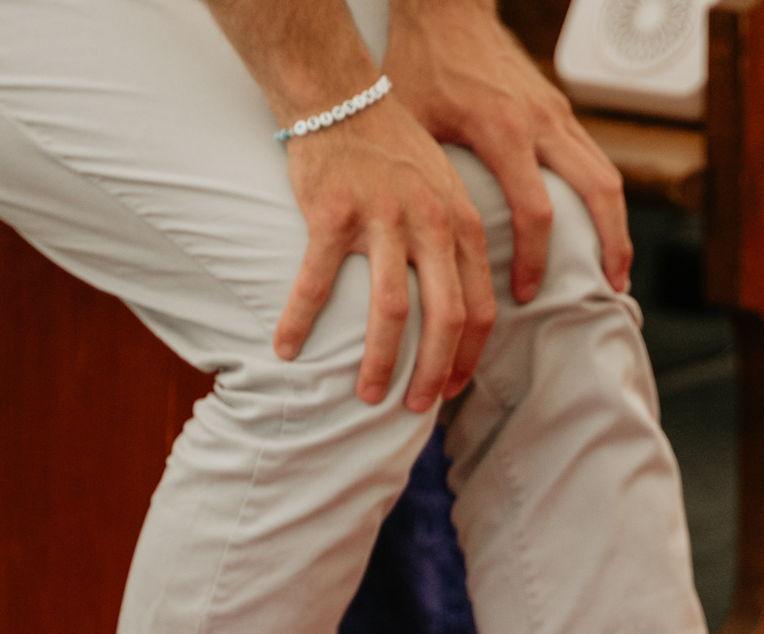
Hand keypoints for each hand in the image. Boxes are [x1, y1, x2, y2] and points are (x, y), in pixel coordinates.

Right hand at [275, 97, 495, 411]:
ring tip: (364, 396)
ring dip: (378, 363)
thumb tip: (462, 317)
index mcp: (461, 225)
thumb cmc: (393, 153)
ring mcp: (383, 218)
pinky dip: (299, 320)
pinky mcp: (333, 212)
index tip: (450, 392)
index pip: (478, 310)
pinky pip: (317, 281)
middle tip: (414, 410)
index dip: (466, 359)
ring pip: (391, 310)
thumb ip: (457, 247)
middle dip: (432, 375)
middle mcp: (430, 223)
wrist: (340, 93)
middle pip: (443, 319)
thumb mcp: (445, 193)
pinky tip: (285, 350)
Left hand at [388, 0, 631, 305]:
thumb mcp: (413, 125)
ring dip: (618, 226)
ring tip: (616, 271)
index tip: (526, 295)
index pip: (535, 211)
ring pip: (608, 176)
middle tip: (611, 290)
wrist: (446, 9)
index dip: (534, 260)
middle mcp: (541, 121)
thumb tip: (423, 245)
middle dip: (611, 245)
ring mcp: (557, 114)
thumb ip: (428, 180)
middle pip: (599, 192)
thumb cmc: (421, 64)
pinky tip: (597, 231)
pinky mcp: (560, 111)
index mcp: (504, 129)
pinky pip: (596, 161)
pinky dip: (604, 201)